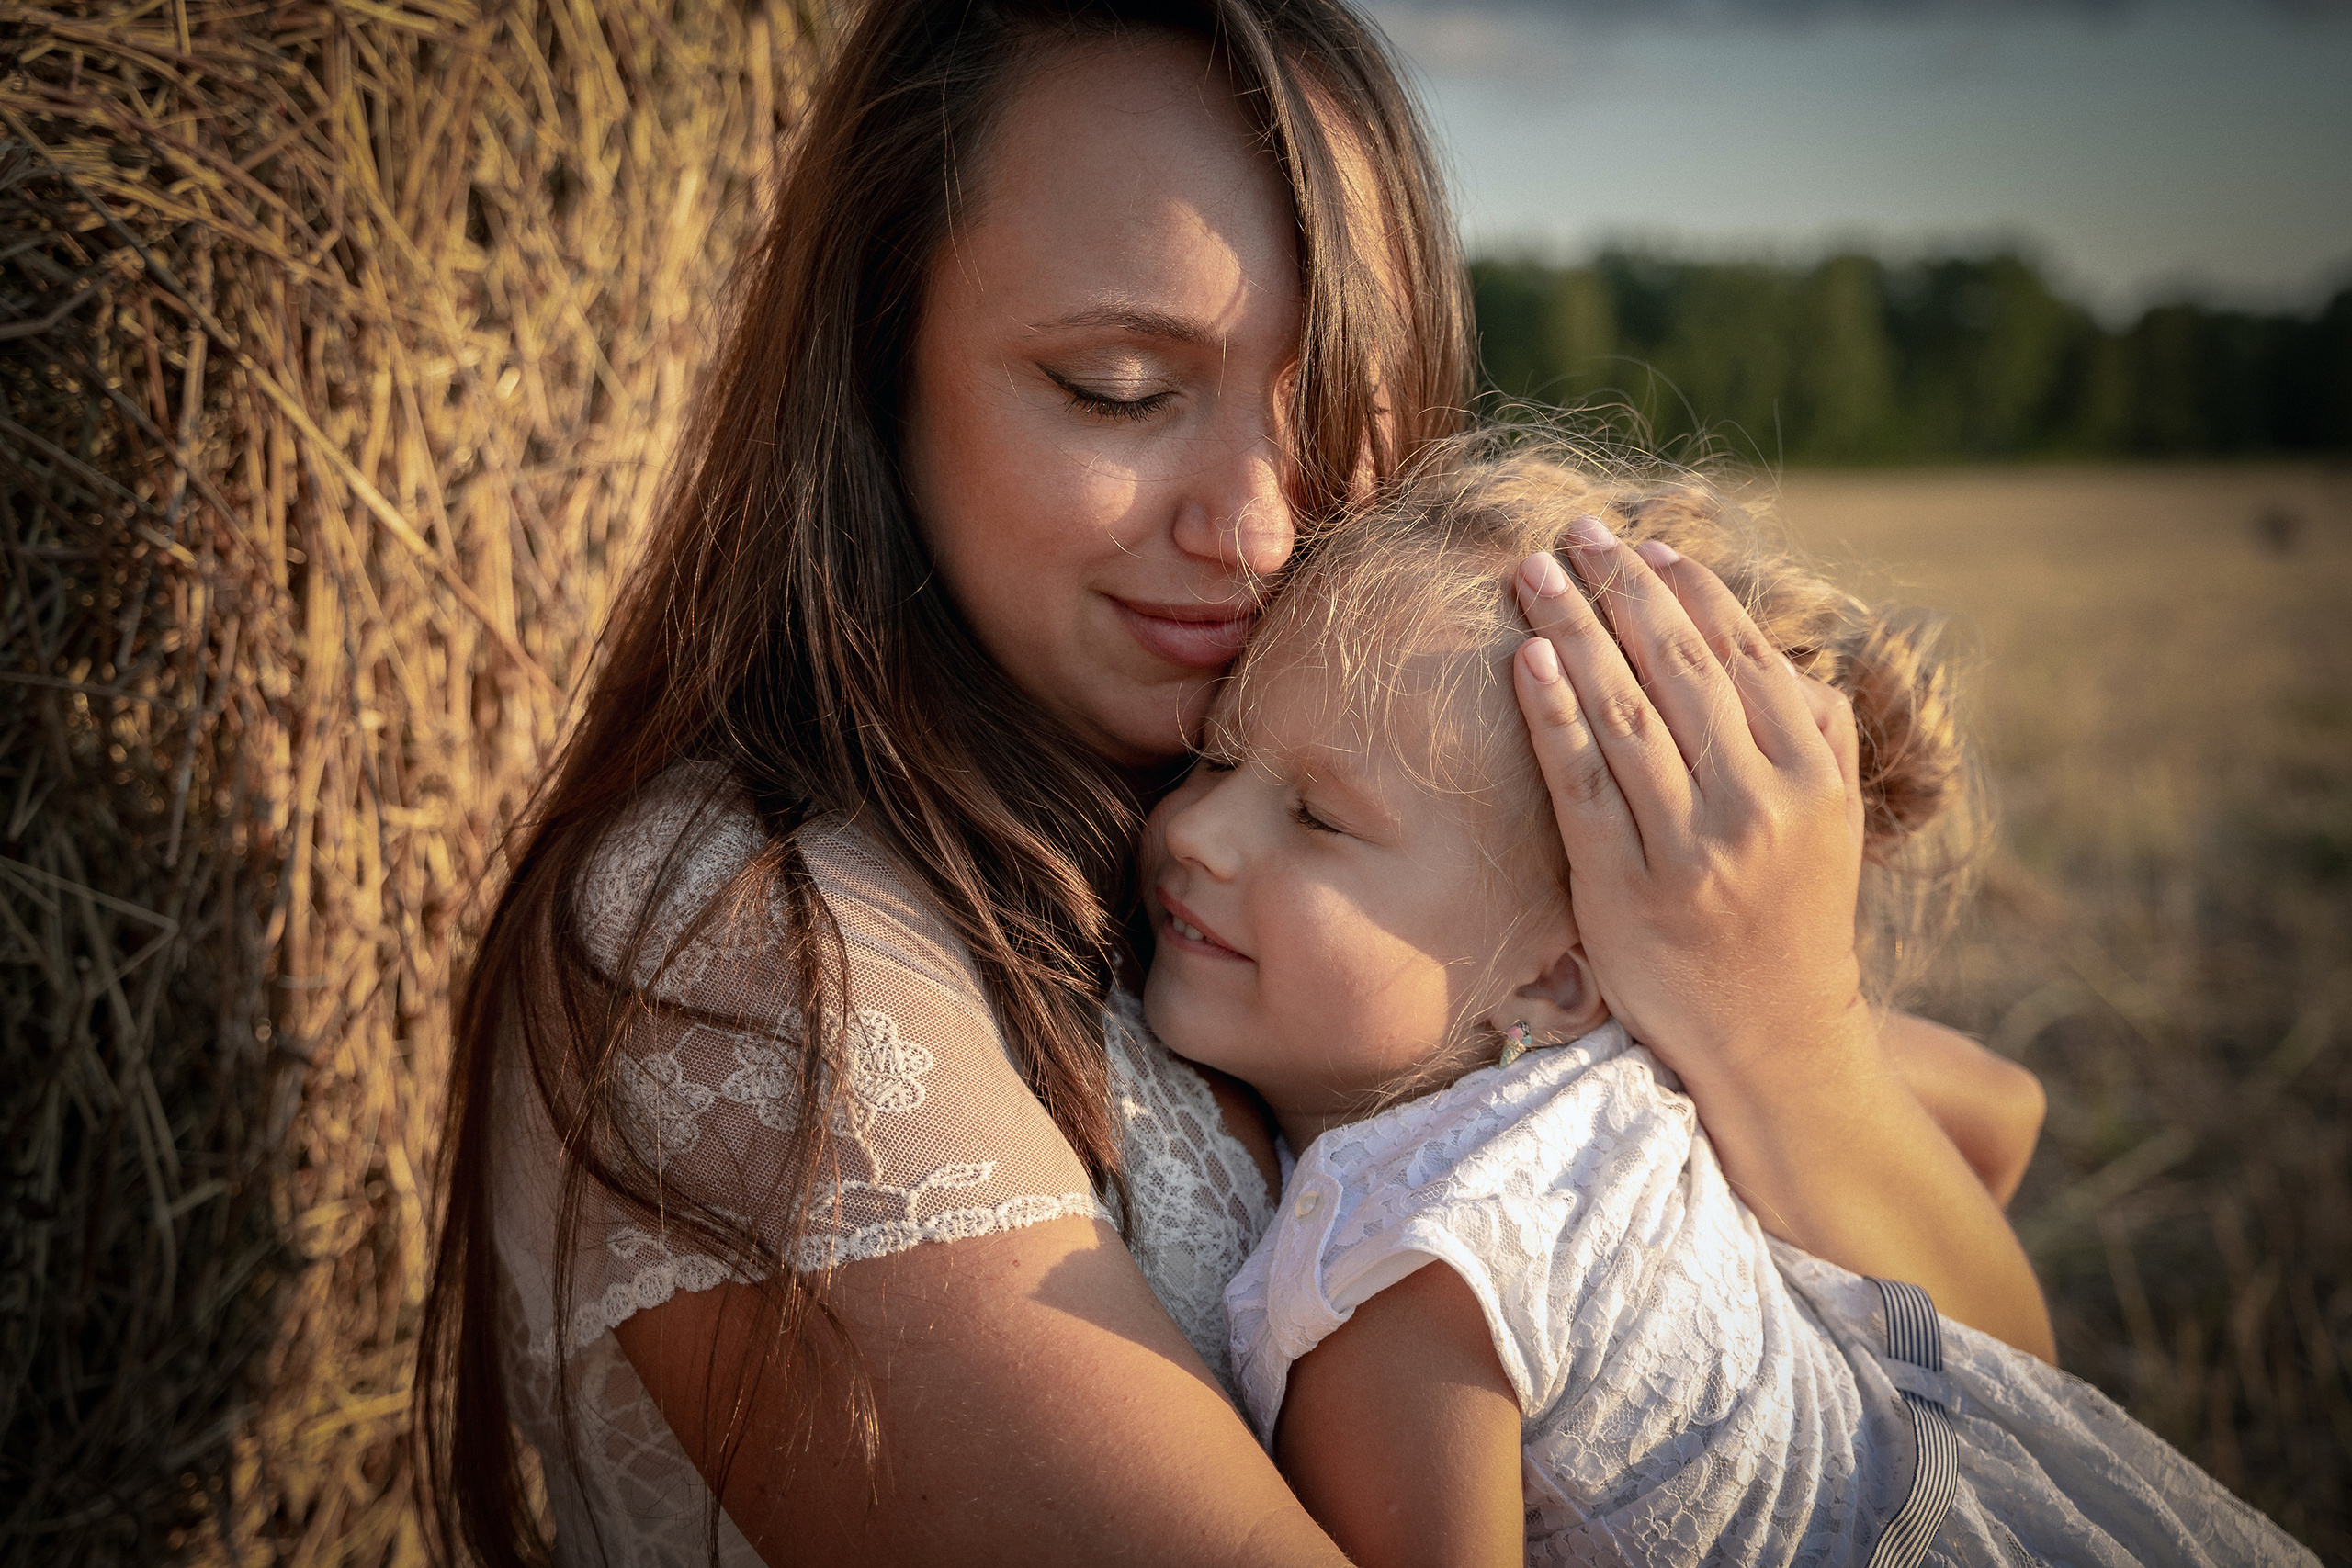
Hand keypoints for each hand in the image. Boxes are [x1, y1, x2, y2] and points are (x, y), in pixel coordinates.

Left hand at [1509, 522, 1870, 1078]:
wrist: (1773, 1040)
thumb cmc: (1791, 918)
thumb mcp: (1831, 824)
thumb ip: (1819, 736)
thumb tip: (1786, 653)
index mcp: (1812, 776)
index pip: (1743, 657)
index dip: (1691, 593)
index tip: (1646, 548)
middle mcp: (1757, 805)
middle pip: (1679, 669)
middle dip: (1623, 590)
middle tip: (1578, 534)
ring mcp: (1690, 848)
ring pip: (1626, 714)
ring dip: (1576, 630)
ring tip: (1535, 573)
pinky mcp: (1624, 888)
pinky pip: (1582, 785)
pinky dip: (1554, 715)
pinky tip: (1529, 658)